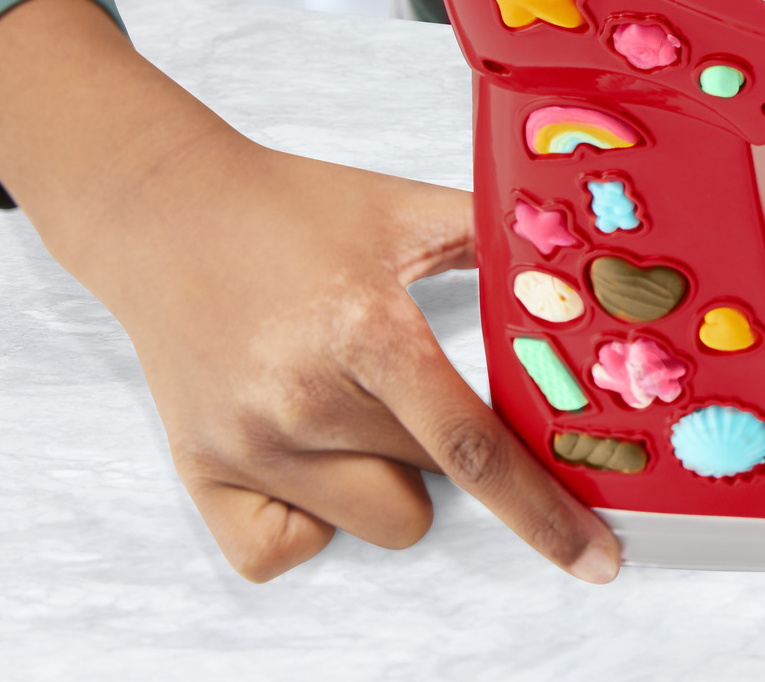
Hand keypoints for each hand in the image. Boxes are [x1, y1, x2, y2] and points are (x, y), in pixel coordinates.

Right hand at [0, 0, 620, 582]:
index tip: (597, 556)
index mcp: (368, 330)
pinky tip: (312, 451)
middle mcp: (305, 398)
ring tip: (355, 402)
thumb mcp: (408, 211)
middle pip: (435, 483)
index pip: (473, 447)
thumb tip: (589, 274)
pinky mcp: (202, 471)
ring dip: (390, 479)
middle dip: (448, 442)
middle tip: (408, 378)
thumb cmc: (290, 208)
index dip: (543, 510)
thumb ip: (501, 243)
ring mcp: (249, 444)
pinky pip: (287, 552)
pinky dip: (315, 519)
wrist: (167, 210)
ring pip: (380, 522)